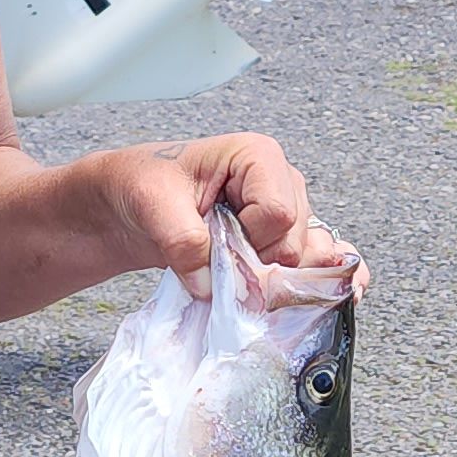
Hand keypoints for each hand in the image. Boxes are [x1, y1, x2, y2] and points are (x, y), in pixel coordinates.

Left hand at [115, 133, 363, 291]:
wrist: (127, 205)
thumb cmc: (141, 185)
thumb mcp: (153, 205)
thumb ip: (184, 242)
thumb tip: (210, 285)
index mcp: (257, 156)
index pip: (278, 213)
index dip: (249, 240)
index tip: (216, 242)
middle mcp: (281, 181)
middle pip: (295, 240)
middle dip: (259, 263)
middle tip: (220, 262)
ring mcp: (285, 212)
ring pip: (304, 258)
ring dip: (275, 279)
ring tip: (240, 278)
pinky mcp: (279, 240)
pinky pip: (317, 261)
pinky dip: (320, 282)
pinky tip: (329, 299)